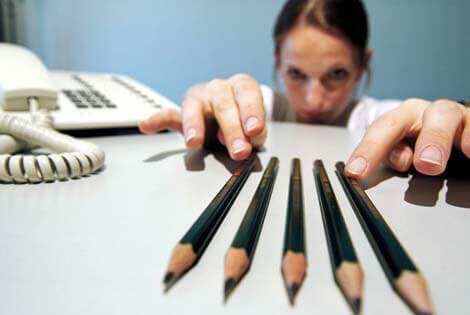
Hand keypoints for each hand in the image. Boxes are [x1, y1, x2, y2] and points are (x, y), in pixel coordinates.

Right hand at [138, 74, 266, 159]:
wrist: (232, 120)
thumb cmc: (245, 121)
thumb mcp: (255, 128)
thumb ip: (254, 134)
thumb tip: (247, 141)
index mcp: (242, 87)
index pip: (247, 94)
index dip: (252, 112)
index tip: (254, 131)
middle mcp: (219, 89)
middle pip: (223, 104)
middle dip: (231, 129)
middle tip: (239, 151)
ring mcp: (199, 100)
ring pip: (194, 107)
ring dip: (194, 126)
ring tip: (193, 142)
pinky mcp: (183, 114)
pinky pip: (169, 115)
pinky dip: (157, 120)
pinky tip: (146, 125)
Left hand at [345, 99, 469, 178]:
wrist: (451, 129)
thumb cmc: (419, 141)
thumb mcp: (401, 149)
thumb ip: (394, 154)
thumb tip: (402, 160)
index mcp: (402, 117)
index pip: (381, 129)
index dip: (368, 150)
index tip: (356, 171)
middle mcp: (427, 112)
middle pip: (420, 116)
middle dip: (421, 139)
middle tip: (424, 165)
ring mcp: (454, 116)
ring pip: (448, 116)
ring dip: (442, 138)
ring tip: (447, 158)